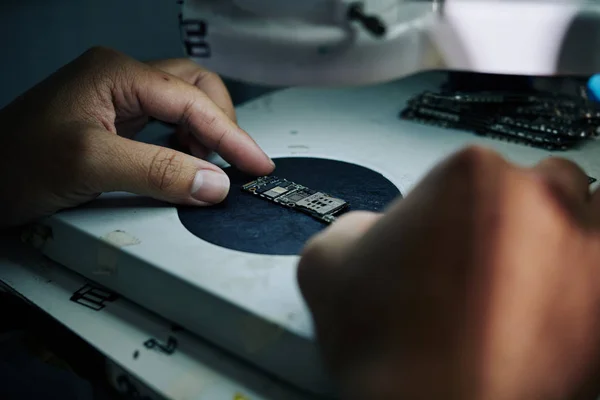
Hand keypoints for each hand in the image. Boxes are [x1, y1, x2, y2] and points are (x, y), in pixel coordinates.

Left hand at [0, 46, 273, 226]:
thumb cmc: (15, 164)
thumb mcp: (91, 165)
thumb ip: (159, 172)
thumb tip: (215, 183)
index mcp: (117, 74)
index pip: (192, 101)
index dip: (231, 135)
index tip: (257, 165)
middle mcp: (122, 79)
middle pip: (196, 88)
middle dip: (221, 124)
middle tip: (232, 164)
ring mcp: (119, 99)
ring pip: (185, 105)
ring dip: (205, 135)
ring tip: (206, 168)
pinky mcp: (117, 121)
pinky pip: (168, 125)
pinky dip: (187, 145)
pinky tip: (184, 164)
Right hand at [298, 146, 599, 399]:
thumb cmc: (386, 345)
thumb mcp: (327, 264)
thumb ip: (354, 229)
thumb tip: (369, 233)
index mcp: (471, 174)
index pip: (471, 171)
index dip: (451, 207)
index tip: (441, 238)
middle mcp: (539, 199)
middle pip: (543, 183)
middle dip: (518, 211)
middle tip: (489, 255)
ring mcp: (587, 250)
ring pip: (594, 213)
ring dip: (571, 232)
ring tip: (538, 270)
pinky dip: (586, 285)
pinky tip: (554, 310)